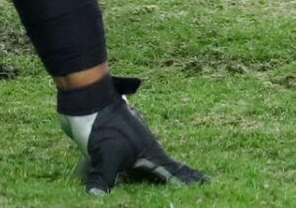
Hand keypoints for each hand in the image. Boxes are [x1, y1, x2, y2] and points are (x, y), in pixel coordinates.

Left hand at [63, 77, 204, 191]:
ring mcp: (131, 141)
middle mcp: (143, 146)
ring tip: (167, 180)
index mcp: (147, 150)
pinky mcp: (116, 140)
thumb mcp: (104, 156)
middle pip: (164, 166)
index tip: (207, 182)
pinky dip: (128, 169)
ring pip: (146, 161)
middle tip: (198, 181)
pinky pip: (126, 160)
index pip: (172, 169)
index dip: (188, 178)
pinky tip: (123, 174)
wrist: (89, 98)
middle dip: (179, 175)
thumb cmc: (102, 125)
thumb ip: (103, 179)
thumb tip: (97, 197)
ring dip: (156, 172)